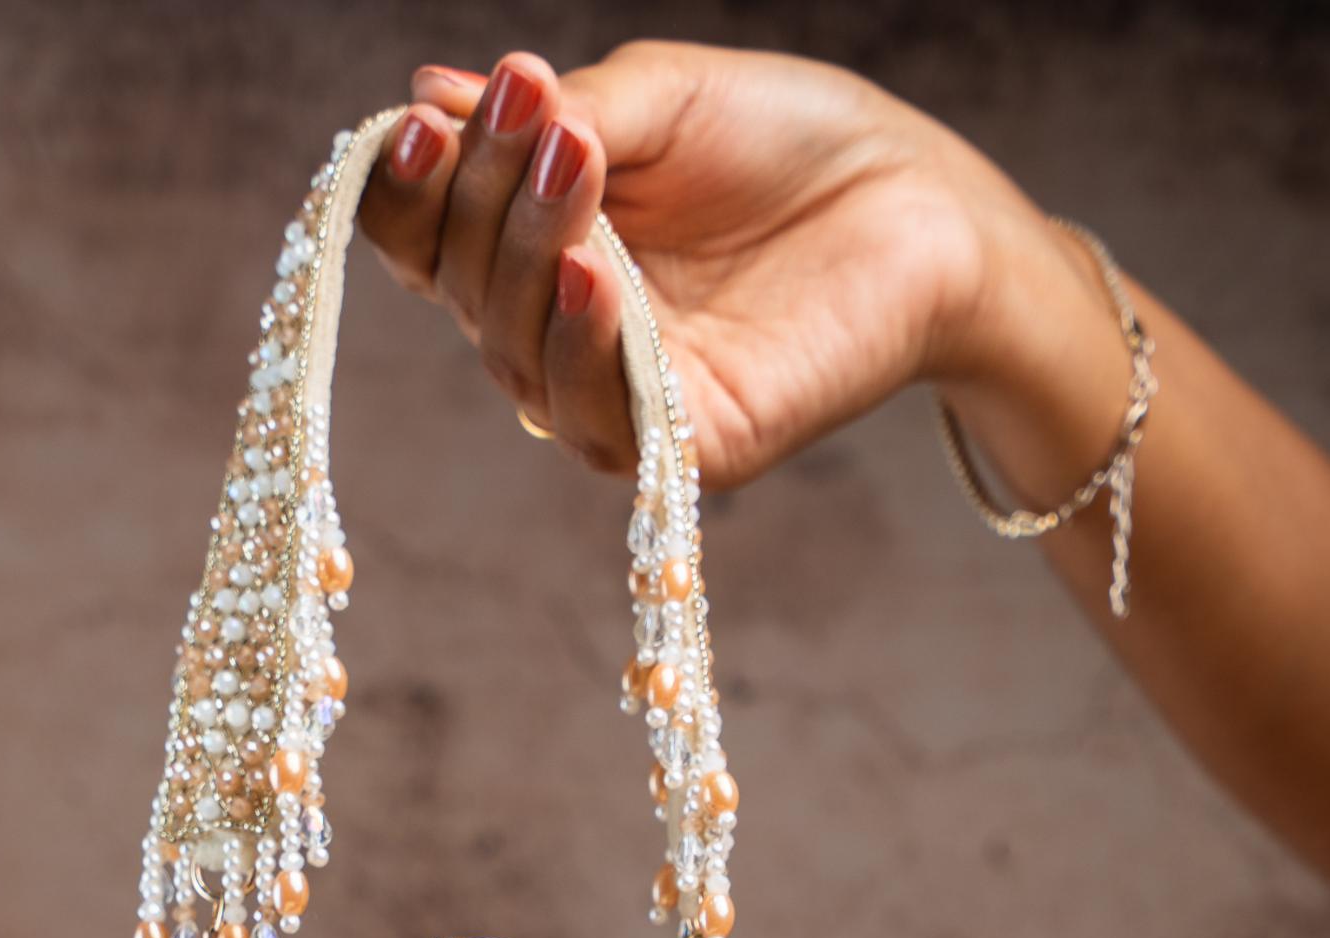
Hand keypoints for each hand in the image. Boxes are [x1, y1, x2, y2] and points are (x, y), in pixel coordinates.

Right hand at [356, 43, 1084, 486]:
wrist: (923, 199)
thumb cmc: (791, 144)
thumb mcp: (657, 100)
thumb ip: (554, 118)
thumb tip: (424, 98)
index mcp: (541, 250)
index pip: (429, 244)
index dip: (405, 194)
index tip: (419, 125)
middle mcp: (564, 335)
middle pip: (461, 291)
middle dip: (481, 196)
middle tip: (534, 111)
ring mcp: (623, 399)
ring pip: (515, 354)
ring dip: (525, 252)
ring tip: (573, 162)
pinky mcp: (691, 448)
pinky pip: (599, 420)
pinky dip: (581, 346)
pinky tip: (591, 273)